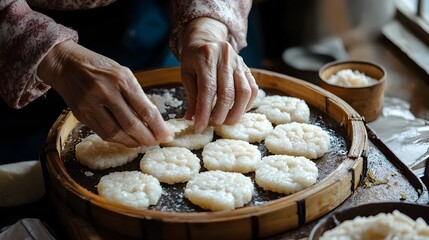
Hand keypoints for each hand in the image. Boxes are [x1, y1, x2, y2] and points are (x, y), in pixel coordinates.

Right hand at [37, 40, 171, 146]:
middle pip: (131, 125)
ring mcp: (91, 105)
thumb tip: (153, 121)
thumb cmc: (100, 68)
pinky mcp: (81, 115)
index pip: (145, 109)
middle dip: (148, 138)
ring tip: (143, 143)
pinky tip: (127, 139)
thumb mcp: (123, 74)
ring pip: (116, 133)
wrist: (66, 64)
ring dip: (133, 142)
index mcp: (122, 79)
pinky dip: (118, 139)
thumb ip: (136, 96)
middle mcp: (106, 92)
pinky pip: (103, 133)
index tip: (167, 135)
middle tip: (157, 142)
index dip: (158, 126)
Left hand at [179, 17, 257, 132]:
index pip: (207, 89)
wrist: (206, 38)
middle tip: (213, 126)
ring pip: (244, 92)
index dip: (204, 111)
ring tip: (226, 122)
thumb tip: (192, 119)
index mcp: (206, 57)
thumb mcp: (186, 74)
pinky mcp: (248, 68)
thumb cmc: (193, 58)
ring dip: (236, 112)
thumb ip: (192, 96)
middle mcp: (226, 58)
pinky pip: (253, 89)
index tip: (199, 127)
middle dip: (220, 115)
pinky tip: (237, 111)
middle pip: (227, 93)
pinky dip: (247, 104)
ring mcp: (240, 62)